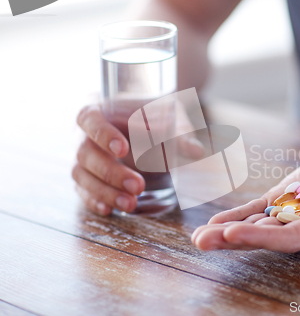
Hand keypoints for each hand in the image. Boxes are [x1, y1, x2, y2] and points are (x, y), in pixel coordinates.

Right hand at [72, 104, 203, 215]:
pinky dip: (95, 201)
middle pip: (86, 153)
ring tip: (131, 204)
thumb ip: (179, 132)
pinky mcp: (86, 178)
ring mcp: (82, 158)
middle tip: (138, 185)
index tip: (123, 148)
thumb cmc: (153, 116)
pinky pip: (83, 191)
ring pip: (82, 176)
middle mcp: (83, 134)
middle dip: (111, 172)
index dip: (103, 134)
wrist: (146, 125)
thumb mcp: (169, 116)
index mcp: (98, 110)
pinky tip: (110, 210)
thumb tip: (195, 150)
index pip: (90, 119)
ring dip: (106, 192)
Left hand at [192, 130, 299, 251]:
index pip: (298, 236)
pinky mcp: (288, 198)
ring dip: (229, 232)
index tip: (234, 233)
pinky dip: (237, 215)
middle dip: (237, 239)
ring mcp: (297, 212)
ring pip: (260, 225)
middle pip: (271, 237)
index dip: (266, 237)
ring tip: (199, 237)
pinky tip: (214, 222)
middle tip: (202, 241)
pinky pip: (259, 209)